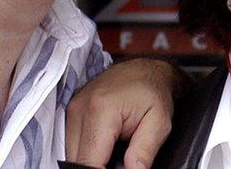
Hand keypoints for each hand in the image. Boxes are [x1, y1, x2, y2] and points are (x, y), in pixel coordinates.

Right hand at [66, 58, 186, 168]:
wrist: (145, 70)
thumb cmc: (154, 93)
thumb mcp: (159, 123)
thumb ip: (144, 151)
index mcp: (101, 110)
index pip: (88, 161)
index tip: (120, 168)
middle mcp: (80, 109)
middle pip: (76, 159)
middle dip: (97, 167)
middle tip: (121, 161)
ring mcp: (72, 109)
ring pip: (71, 153)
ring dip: (90, 159)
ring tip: (114, 153)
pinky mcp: (71, 111)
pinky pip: (72, 142)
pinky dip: (87, 150)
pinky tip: (105, 146)